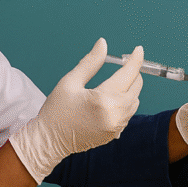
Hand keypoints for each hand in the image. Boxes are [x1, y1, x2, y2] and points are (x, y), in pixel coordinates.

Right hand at [10, 39, 143, 182]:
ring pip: (134, 101)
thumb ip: (90, 62)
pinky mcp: (115, 134)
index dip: (135, 60)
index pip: (128, 74)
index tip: (138, 50)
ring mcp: (116, 126)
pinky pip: (128, 113)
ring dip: (130, 88)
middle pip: (136, 87)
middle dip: (133, 73)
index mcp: (104, 99)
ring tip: (116, 81)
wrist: (48, 142)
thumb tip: (103, 44)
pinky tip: (110, 99)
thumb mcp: (70, 82)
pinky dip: (125, 103)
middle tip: (123, 65)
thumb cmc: (56, 111)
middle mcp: (115, 114)